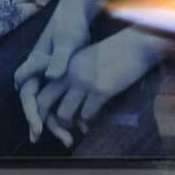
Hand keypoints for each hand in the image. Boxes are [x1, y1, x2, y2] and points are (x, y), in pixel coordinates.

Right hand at [13, 0, 93, 143]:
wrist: (76, 17)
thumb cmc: (69, 26)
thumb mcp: (67, 42)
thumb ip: (58, 59)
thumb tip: (52, 76)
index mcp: (35, 65)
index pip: (27, 93)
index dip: (31, 112)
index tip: (38, 128)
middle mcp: (38, 74)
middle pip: (35, 104)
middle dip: (42, 124)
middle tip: (54, 140)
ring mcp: (47, 77)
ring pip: (46, 105)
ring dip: (55, 122)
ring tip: (68, 140)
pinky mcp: (58, 80)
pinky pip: (58, 100)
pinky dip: (66, 113)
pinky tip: (79, 126)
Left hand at [28, 29, 166, 147]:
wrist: (136, 45)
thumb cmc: (112, 54)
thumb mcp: (84, 60)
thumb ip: (71, 78)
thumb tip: (64, 104)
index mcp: (63, 65)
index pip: (40, 89)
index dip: (39, 107)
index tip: (44, 121)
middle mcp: (68, 73)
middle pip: (44, 103)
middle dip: (50, 120)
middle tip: (63, 129)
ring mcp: (83, 82)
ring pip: (64, 114)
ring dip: (72, 122)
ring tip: (82, 123)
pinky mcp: (100, 91)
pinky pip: (87, 115)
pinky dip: (90, 120)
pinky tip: (96, 116)